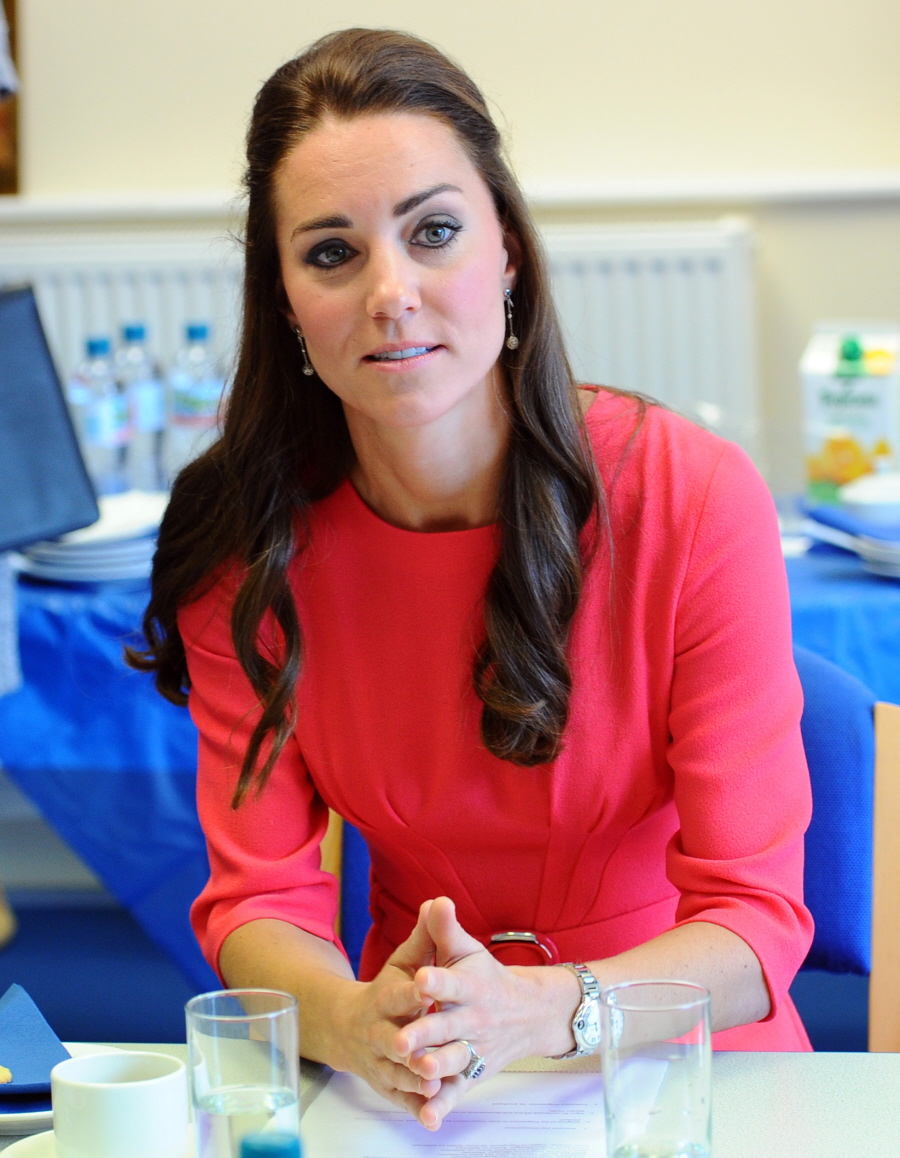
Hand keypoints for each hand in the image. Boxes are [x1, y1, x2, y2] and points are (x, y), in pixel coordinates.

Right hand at [331, 900, 445, 1117]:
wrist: (350, 1029)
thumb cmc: (388, 991)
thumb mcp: (406, 962)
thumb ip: (425, 936)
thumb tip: (437, 901)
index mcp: (384, 998)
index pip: (397, 994)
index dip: (412, 991)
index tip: (427, 986)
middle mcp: (378, 1032)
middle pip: (391, 1039)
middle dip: (405, 1044)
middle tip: (421, 1048)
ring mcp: (381, 1062)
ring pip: (395, 1073)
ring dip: (412, 1079)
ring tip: (433, 1082)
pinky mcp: (389, 1086)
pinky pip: (402, 1099)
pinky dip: (415, 1107)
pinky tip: (431, 1114)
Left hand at [393, 897, 579, 1129]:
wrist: (529, 1014)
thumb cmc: (484, 977)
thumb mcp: (466, 951)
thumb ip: (444, 930)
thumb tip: (434, 900)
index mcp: (470, 986)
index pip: (454, 982)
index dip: (439, 981)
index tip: (422, 978)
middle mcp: (473, 1019)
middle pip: (447, 1027)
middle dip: (425, 1033)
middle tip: (401, 1039)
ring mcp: (473, 1048)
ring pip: (453, 1061)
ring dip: (437, 1068)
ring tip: (419, 1072)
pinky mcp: (470, 1073)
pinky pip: (456, 1092)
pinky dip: (442, 1107)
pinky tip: (427, 1117)